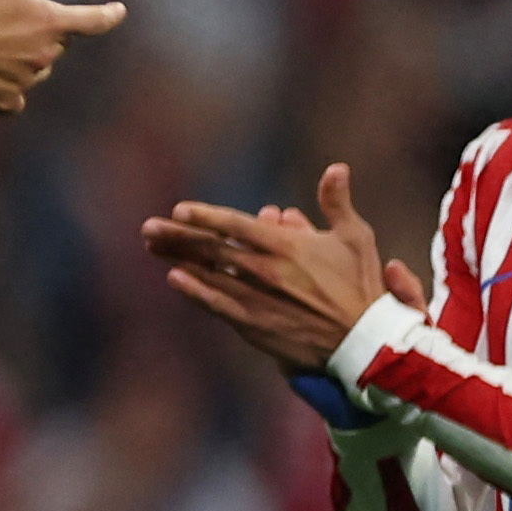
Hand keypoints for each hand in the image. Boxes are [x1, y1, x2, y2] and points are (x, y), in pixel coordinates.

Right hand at [0, 0, 129, 115]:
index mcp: (48, 22)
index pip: (94, 20)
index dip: (108, 14)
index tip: (117, 11)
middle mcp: (43, 57)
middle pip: (56, 43)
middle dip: (40, 30)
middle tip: (0, 17)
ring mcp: (23, 84)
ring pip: (34, 69)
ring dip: (21, 57)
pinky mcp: (1, 104)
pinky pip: (14, 94)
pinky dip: (5, 83)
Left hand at [142, 164, 410, 375]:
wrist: (363, 343)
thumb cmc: (360, 286)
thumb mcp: (355, 238)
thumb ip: (337, 202)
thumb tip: (336, 167)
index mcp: (287, 246)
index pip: (236, 226)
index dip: (206, 217)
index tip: (179, 209)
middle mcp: (266, 271)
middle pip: (212, 249)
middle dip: (177, 236)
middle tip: (148, 227)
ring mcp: (257, 299)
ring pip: (210, 274)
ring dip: (178, 259)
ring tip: (152, 247)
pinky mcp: (254, 324)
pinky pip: (218, 305)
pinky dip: (195, 292)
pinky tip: (174, 279)